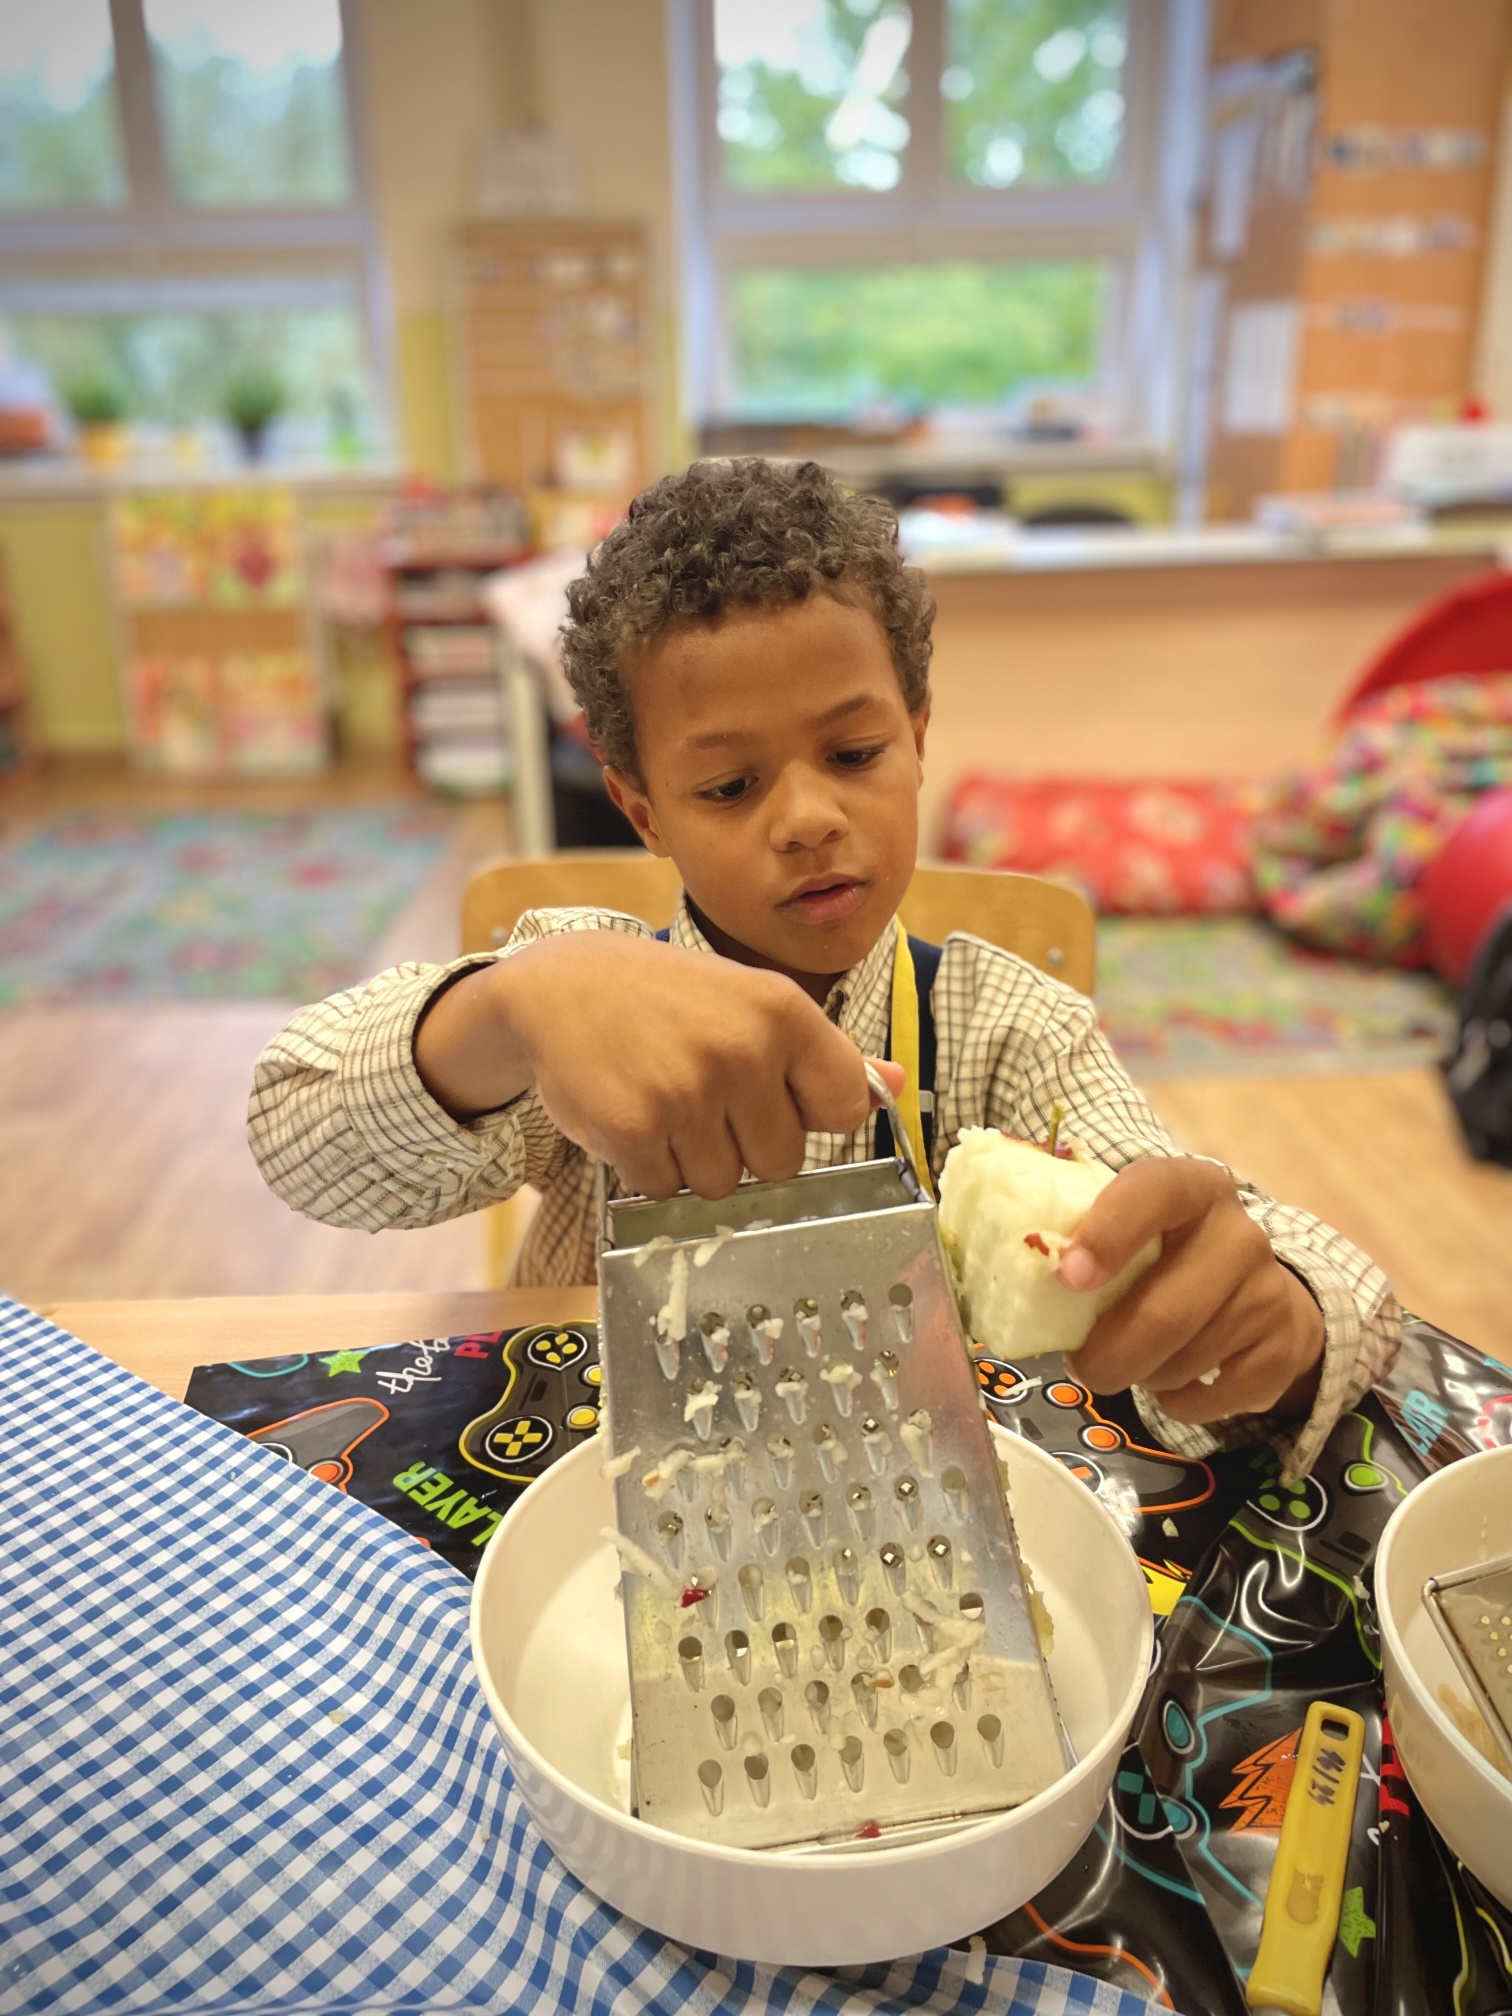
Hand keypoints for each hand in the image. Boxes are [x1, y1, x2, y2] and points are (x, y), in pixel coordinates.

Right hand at [417, 932, 899, 1199]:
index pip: (845, 1107)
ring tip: (665, 1102)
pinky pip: (665, 1189)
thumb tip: (896, 1086)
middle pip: (783, 1162)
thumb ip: (825, 1053)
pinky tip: (632, 1116)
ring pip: (723, 1185)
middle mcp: (742, 1049)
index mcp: (783, 1012)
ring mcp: (686, 1091)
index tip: (775, 1095)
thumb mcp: (752, 1002)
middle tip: (704, 1095)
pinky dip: (647, 1167)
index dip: (810, 1114)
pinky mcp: (633, 1128)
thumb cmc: (670, 1000)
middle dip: (745, 1144)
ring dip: (693, 1160)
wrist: (561, 988)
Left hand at [1056, 1158, 1325, 1423]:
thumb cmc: (1165, 1253)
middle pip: (1167, 1313)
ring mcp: (1269, 1294)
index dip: (1110, 1233)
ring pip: (1184, 1363)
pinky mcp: (1281, 1352)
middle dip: (1108, 1355)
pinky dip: (1174, 1402)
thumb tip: (1023, 1272)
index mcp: (1193, 1187)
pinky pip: (1209, 1399)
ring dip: (1140, 1375)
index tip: (1068, 1276)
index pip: (1156, 1192)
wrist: (1255, 1289)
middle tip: (1081, 1366)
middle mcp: (1240, 1235)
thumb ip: (1086, 1234)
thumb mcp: (1130, 1224)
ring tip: (1133, 1359)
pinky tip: (1171, 1378)